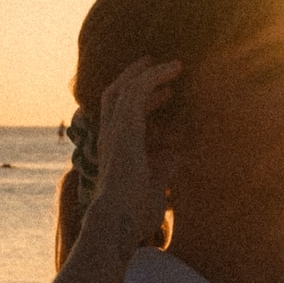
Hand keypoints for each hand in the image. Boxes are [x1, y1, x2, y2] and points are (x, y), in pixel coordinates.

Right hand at [82, 57, 181, 250]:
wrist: (119, 219)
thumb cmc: (134, 214)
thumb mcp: (155, 187)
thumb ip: (162, 169)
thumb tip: (175, 155)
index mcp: (114, 151)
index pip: (125, 117)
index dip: (146, 103)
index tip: (168, 94)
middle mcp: (109, 136)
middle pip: (115, 95)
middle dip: (134, 77)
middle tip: (153, 63)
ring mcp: (113, 130)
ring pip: (124, 88)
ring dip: (147, 73)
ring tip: (172, 64)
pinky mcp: (124, 126)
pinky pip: (137, 90)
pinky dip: (154, 76)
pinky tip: (173, 69)